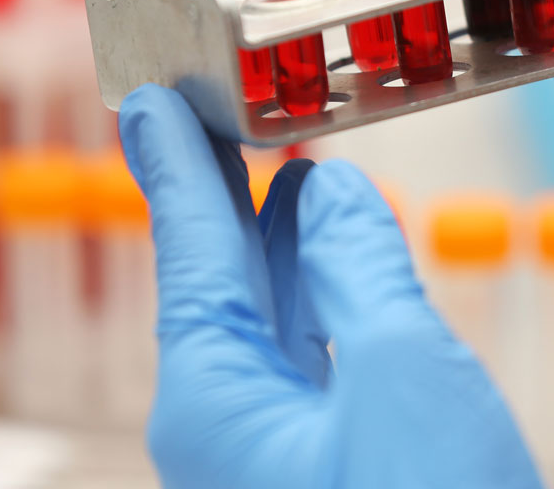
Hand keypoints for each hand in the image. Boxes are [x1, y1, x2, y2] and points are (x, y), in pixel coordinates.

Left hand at [118, 84, 540, 488]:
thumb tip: (328, 193)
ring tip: (285, 165)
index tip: (150, 101)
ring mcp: (275, 456)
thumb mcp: (403, 374)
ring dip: (283, 241)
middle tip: (218, 112)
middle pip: (221, 279)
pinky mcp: (327, 470)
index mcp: (214, 399)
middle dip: (226, 193)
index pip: (192, 249)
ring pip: (271, 319)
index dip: (174, 163)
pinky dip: (324, 296)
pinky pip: (309, 360)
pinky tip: (340, 259)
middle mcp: (227, 426)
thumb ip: (360, 269)